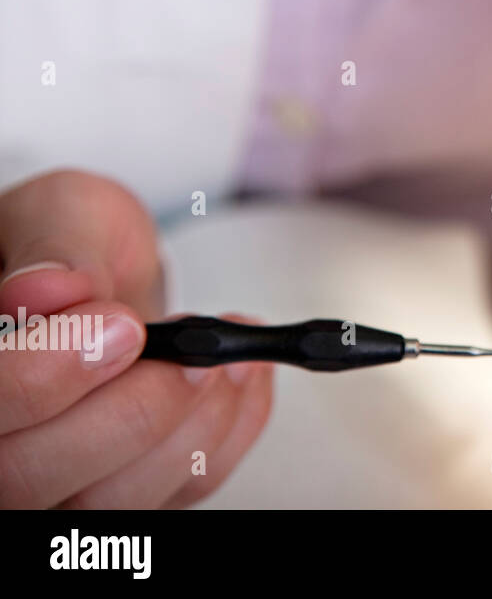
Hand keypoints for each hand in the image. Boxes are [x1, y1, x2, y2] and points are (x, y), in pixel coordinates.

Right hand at [0, 170, 271, 507]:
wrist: (111, 275)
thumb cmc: (75, 248)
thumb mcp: (60, 213)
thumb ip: (54, 244)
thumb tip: (46, 291)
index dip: (44, 379)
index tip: (121, 327)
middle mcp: (0, 448)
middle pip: (32, 477)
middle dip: (130, 410)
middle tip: (187, 348)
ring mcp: (61, 481)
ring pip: (109, 502)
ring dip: (188, 425)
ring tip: (224, 354)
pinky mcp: (134, 486)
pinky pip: (182, 490)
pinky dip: (230, 429)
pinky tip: (243, 370)